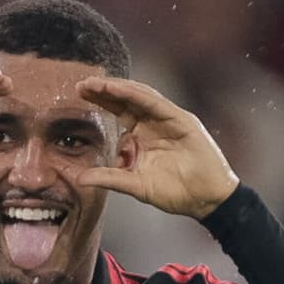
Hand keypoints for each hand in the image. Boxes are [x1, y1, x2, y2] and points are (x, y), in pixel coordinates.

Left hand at [76, 77, 239, 219]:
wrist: (205, 199)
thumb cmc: (175, 192)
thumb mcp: (135, 185)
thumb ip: (109, 178)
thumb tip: (79, 179)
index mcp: (142, 136)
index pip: (118, 112)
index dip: (100, 102)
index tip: (78, 94)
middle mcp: (154, 124)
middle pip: (126, 100)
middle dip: (104, 90)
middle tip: (82, 84)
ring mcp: (168, 120)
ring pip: (140, 97)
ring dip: (118, 89)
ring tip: (97, 84)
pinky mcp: (182, 120)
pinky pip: (156, 103)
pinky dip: (136, 95)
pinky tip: (119, 89)